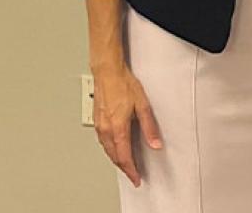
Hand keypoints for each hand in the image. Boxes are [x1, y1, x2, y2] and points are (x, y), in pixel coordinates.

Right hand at [92, 64, 161, 186]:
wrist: (107, 71)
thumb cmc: (123, 84)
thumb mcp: (142, 104)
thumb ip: (149, 127)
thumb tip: (155, 143)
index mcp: (118, 128)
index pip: (124, 157)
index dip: (131, 171)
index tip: (136, 178)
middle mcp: (106, 129)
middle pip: (115, 156)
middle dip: (124, 167)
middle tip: (132, 174)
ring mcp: (99, 125)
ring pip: (107, 150)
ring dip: (116, 159)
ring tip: (125, 164)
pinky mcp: (96, 120)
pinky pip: (102, 141)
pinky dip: (109, 149)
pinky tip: (114, 147)